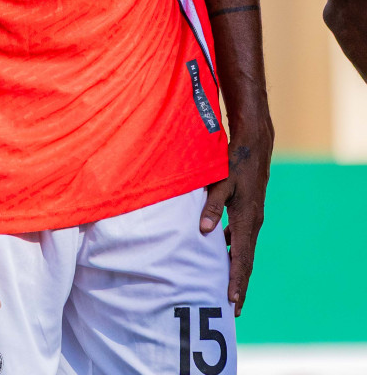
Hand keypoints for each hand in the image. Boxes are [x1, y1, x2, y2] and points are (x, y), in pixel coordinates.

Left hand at [201, 123, 272, 315]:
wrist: (253, 148)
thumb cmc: (234, 164)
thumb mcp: (220, 183)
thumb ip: (211, 207)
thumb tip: (203, 230)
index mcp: (246, 221)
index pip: (241, 259)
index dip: (236, 281)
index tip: (232, 301)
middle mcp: (252, 224)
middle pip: (245, 261)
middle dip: (239, 285)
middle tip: (233, 310)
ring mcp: (252, 219)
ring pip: (243, 251)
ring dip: (235, 270)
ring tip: (226, 289)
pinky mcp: (248, 213)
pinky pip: (241, 239)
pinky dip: (232, 252)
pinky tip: (220, 255)